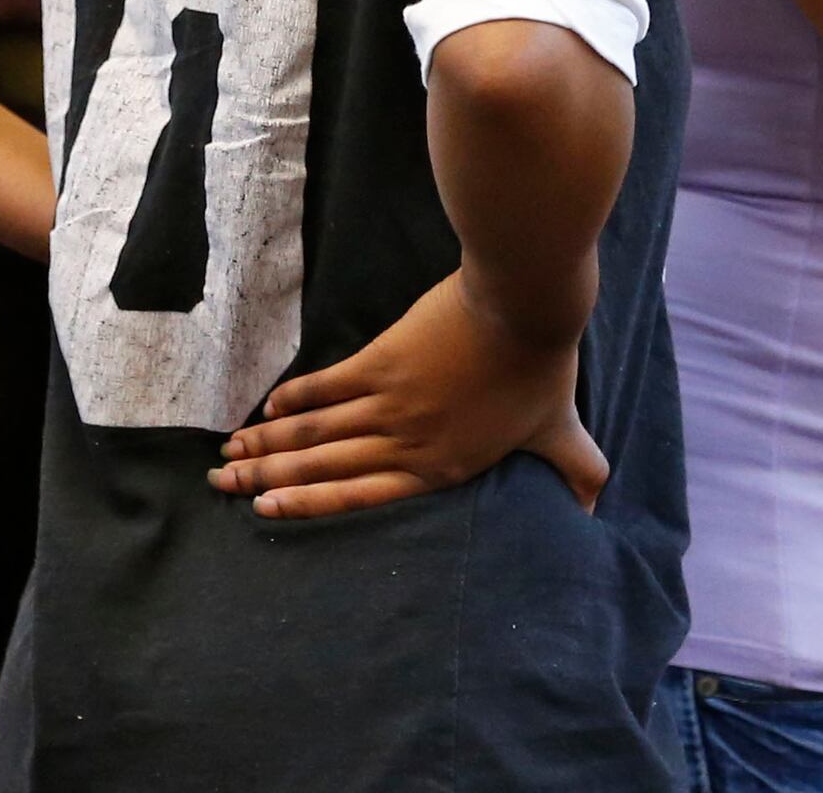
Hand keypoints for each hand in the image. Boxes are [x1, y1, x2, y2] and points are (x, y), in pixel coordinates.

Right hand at [207, 270, 605, 520]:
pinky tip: (269, 407)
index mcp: (440, 467)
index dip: (312, 507)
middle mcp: (406, 443)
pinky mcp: (380, 361)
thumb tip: (598, 508)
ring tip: (230, 453)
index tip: (269, 512)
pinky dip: (295, 398)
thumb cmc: (542, 371)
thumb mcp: (561, 431)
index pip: (364, 497)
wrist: (523, 309)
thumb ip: (575, 472)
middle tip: (224, 486)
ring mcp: (389, 403)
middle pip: (325, 469)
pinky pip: (327, 387)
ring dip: (268, 444)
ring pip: (315, 433)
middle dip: (269, 480)